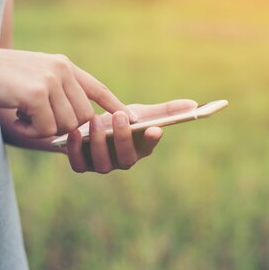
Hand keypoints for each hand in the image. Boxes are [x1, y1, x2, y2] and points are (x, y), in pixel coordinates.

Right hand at [0, 44, 136, 138]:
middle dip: (62, 127)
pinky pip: (47, 128)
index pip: (98, 88)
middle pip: (83, 117)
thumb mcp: (33, 77)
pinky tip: (14, 115)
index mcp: (63, 65)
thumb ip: (56, 92)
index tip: (134, 119)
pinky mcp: (36, 92)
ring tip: (21, 113)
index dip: (116, 106)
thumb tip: (78, 121)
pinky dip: (31, 130)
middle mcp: (61, 69)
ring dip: (43, 128)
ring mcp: (50, 79)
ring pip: (67, 124)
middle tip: (33, 118)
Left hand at [65, 99, 197, 173]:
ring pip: (102, 163)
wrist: (87, 125)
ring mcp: (102, 165)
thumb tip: (194, 104)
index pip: (149, 146)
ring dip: (99, 142)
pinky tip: (74, 132)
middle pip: (126, 158)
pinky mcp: (81, 164)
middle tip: (119, 116)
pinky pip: (79, 164)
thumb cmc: (118, 119)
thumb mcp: (141, 112)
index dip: (151, 140)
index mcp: (140, 148)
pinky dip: (75, 150)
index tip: (153, 128)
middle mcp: (122, 161)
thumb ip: (165, 110)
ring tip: (96, 120)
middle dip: (123, 138)